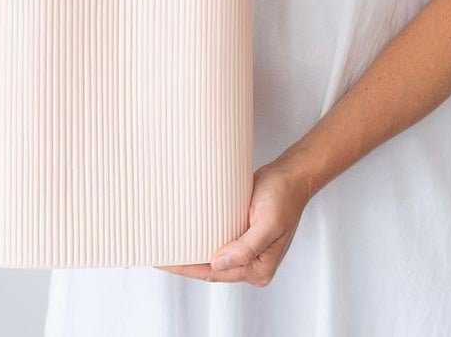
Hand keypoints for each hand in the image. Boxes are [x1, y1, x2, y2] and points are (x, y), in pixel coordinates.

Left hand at [155, 160, 311, 286]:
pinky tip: (187, 233)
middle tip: (159, 255)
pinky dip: (202, 239)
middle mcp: (253, 264)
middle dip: (186, 264)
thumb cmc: (284, 196)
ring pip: (212, 257)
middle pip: (211, 269)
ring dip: (192, 252)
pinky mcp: (242, 235)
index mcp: (259, 268)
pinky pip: (218, 242)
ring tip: (167, 246)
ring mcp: (247, 250)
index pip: (215, 273)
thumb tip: (218, 262)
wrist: (291, 176)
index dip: (188, 268)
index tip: (166, 262)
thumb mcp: (268, 222)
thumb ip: (245, 247)